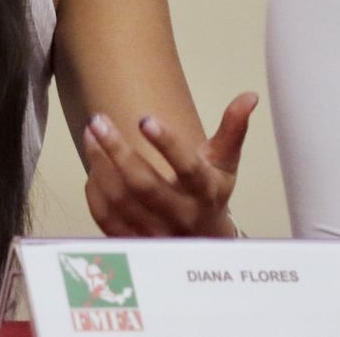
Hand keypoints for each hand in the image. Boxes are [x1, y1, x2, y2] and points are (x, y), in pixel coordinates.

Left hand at [82, 92, 257, 237]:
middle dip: (117, 150)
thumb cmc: (211, 194)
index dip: (167, 143)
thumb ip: (233, 129)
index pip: (186, 167)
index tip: (145, 118)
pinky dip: (95, 191)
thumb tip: (249, 95)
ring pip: (119, 200)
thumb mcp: (225, 163)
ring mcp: (154, 234)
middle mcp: (180, 215)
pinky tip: (93, 165)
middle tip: (98, 120)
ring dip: (100, 165)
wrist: (202, 245)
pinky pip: (105, 218)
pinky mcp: (133, 243)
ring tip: (90, 133)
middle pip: (143, 185)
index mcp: (204, 191)